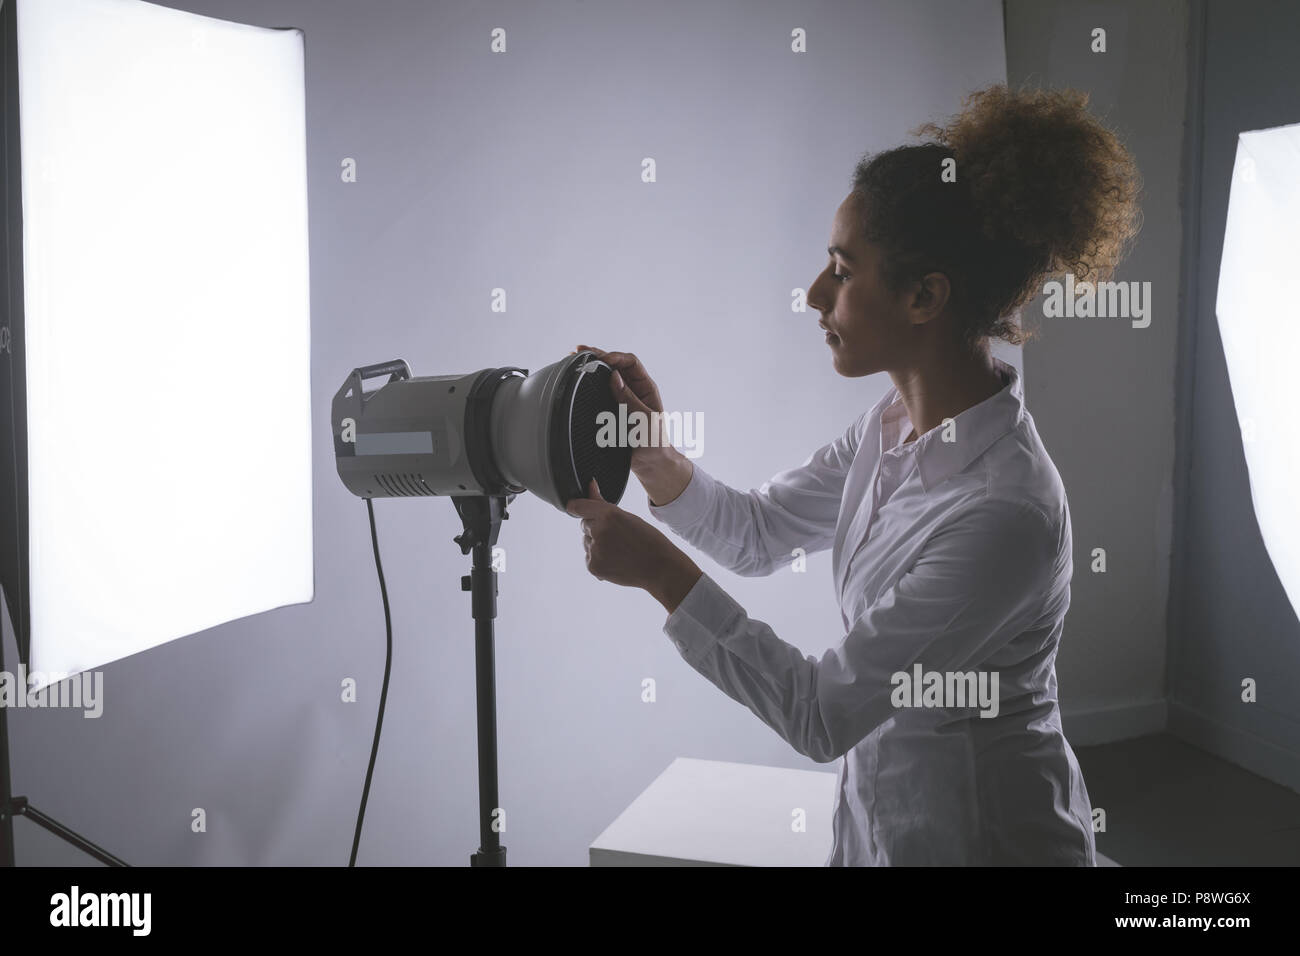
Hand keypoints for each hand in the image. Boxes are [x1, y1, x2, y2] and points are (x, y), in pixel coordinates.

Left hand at [566, 477, 701, 612]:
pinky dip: (598, 559)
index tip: (577, 508)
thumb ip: (602, 503)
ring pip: (586, 542)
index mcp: (608, 514)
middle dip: (595, 528)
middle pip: (584, 524)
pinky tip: (616, 560)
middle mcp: (599, 531)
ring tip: (619, 550)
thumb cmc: (647, 539)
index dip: (577, 507)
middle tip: (617, 536)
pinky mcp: (593, 567)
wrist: (660, 568)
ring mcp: (595, 550)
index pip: (577, 506)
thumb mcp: (627, 516)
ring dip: (597, 544)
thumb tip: (590, 485)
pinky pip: (588, 557)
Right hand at [573, 345, 673, 466]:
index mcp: (646, 388)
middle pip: (616, 365)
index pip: (631, 362)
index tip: (601, 359)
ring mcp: (622, 399)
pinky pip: (600, 391)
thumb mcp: (645, 420)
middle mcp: (634, 390)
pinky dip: (589, 382)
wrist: (652, 464)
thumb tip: (615, 376)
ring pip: (606, 376)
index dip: (616, 357)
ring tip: (576, 358)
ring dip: (592, 366)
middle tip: (580, 350)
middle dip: (599, 355)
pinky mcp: (612, 409)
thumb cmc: (655, 443)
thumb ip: (630, 399)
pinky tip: (579, 377)